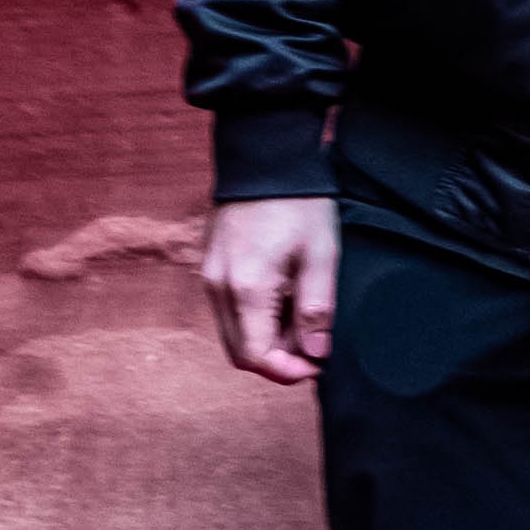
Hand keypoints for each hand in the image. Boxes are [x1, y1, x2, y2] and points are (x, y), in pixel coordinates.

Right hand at [202, 195, 338, 388]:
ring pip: (233, 332)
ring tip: (300, 314)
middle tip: (313, 343)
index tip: (317, 364)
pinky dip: (253, 317)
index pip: (256, 357)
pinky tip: (281, 297)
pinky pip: (227, 310)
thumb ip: (316, 310)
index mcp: (246, 287)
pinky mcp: (210, 266)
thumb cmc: (298, 203)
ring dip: (265, 337)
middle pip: (240, 352)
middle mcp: (218, 287)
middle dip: (277, 359)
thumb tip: (316, 354)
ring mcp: (209, 275)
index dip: (288, 371)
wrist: (266, 157)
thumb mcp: (320, 256)